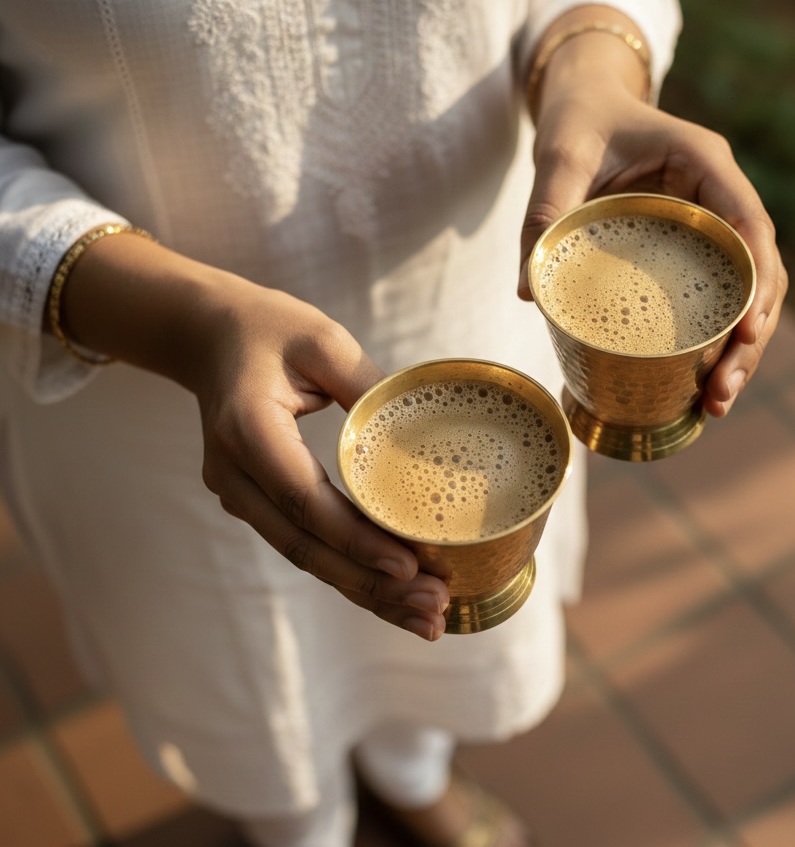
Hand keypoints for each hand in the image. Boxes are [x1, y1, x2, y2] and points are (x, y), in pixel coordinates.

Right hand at [186, 278, 449, 638]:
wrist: (207, 336)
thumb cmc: (267, 329)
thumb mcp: (322, 340)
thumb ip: (368, 386)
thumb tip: (428, 430)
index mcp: (247, 430)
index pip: (304, 498)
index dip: (356, 539)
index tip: (409, 566)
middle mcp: (233, 473)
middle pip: (305, 545)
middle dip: (370, 584)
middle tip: (433, 609)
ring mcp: (237, 493)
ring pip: (304, 555)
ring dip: (364, 590)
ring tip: (426, 618)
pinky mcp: (253, 501)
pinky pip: (303, 543)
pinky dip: (347, 570)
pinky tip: (391, 592)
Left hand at [518, 77, 787, 417]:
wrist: (584, 102)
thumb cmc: (578, 121)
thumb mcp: (560, 158)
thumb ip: (544, 214)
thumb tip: (528, 291)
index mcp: (704, 162)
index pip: (749, 222)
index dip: (755, 280)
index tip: (744, 332)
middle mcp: (720, 192)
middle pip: (758, 270)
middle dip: (749, 334)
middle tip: (721, 391)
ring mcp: (711, 221)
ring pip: (746, 289)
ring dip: (738, 347)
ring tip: (716, 401)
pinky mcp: (692, 244)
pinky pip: (717, 291)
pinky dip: (714, 336)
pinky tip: (698, 381)